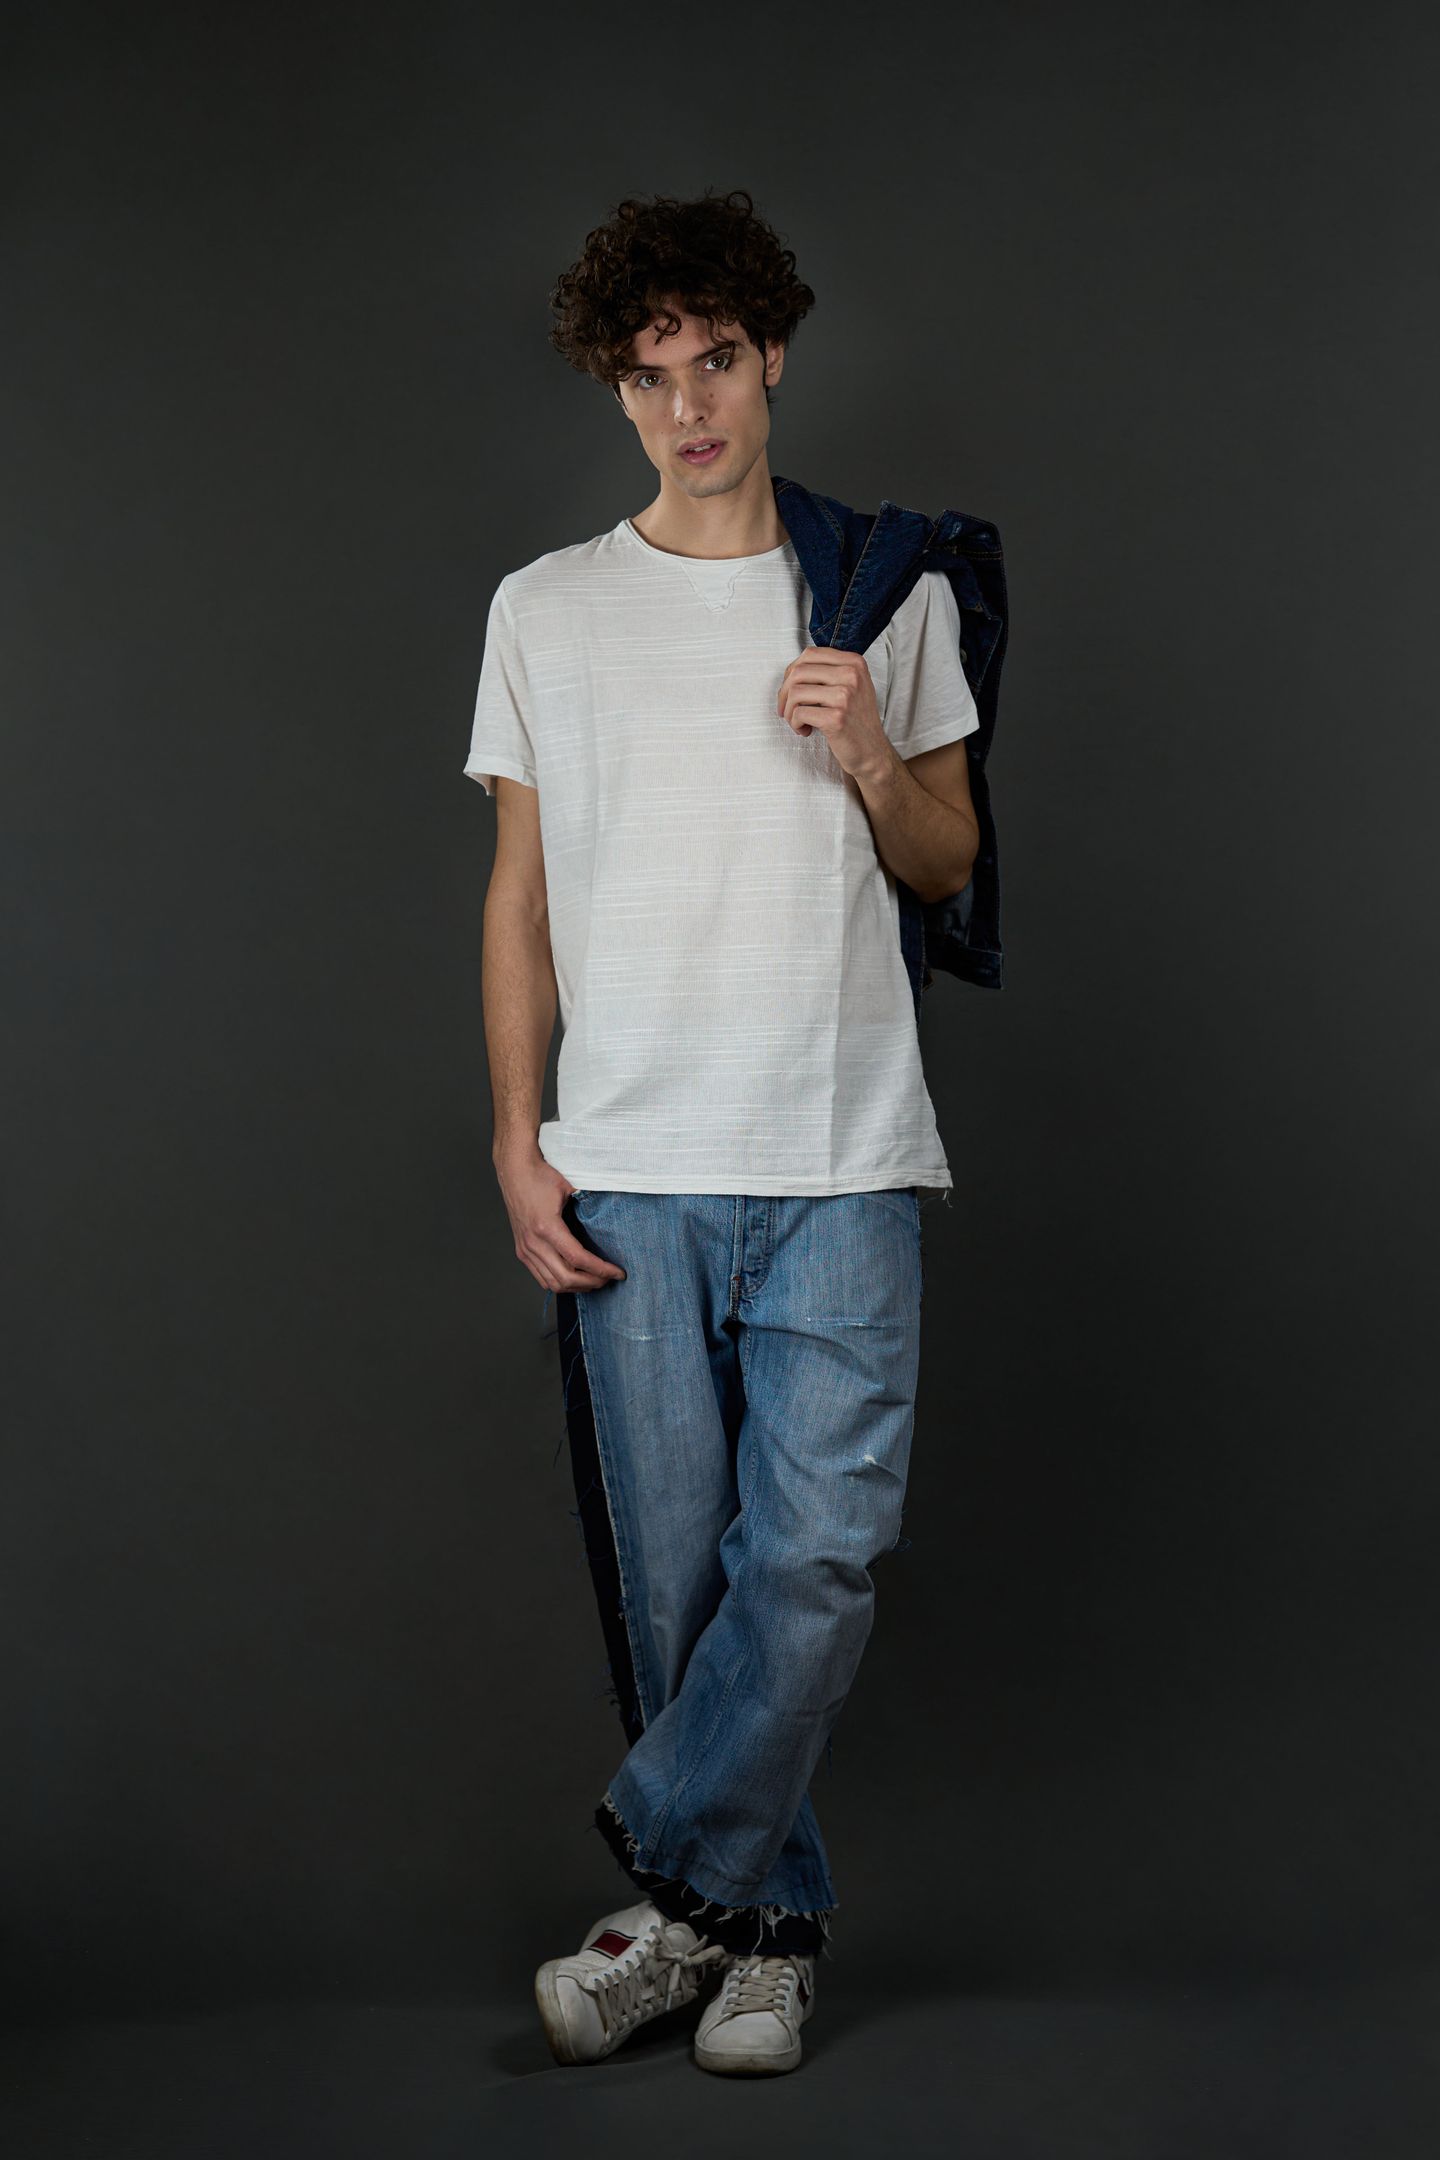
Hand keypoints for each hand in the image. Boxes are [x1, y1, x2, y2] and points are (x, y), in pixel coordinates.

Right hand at [494, 1147, 626, 1293]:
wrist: (515, 1170)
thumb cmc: (541, 1175)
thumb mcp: (570, 1187)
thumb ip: (589, 1204)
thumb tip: (610, 1216)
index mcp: (546, 1227)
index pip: (578, 1259)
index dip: (600, 1270)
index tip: (617, 1273)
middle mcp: (533, 1242)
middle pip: (566, 1278)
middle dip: (592, 1282)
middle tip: (609, 1279)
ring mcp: (525, 1249)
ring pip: (553, 1283)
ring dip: (576, 1286)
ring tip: (595, 1281)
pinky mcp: (522, 1250)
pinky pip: (541, 1277)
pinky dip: (560, 1283)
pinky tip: (574, 1278)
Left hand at [776, 645, 892, 783]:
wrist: (872, 751)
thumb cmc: (856, 720)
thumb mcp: (851, 686)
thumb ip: (828, 672)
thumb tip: (791, 671)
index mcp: (854, 662)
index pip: (810, 654)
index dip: (792, 672)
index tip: (790, 690)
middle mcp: (851, 675)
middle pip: (799, 672)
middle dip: (784, 693)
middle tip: (787, 709)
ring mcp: (845, 696)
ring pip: (795, 692)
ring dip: (789, 711)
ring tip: (797, 722)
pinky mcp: (836, 718)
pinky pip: (799, 713)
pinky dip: (795, 724)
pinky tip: (805, 730)